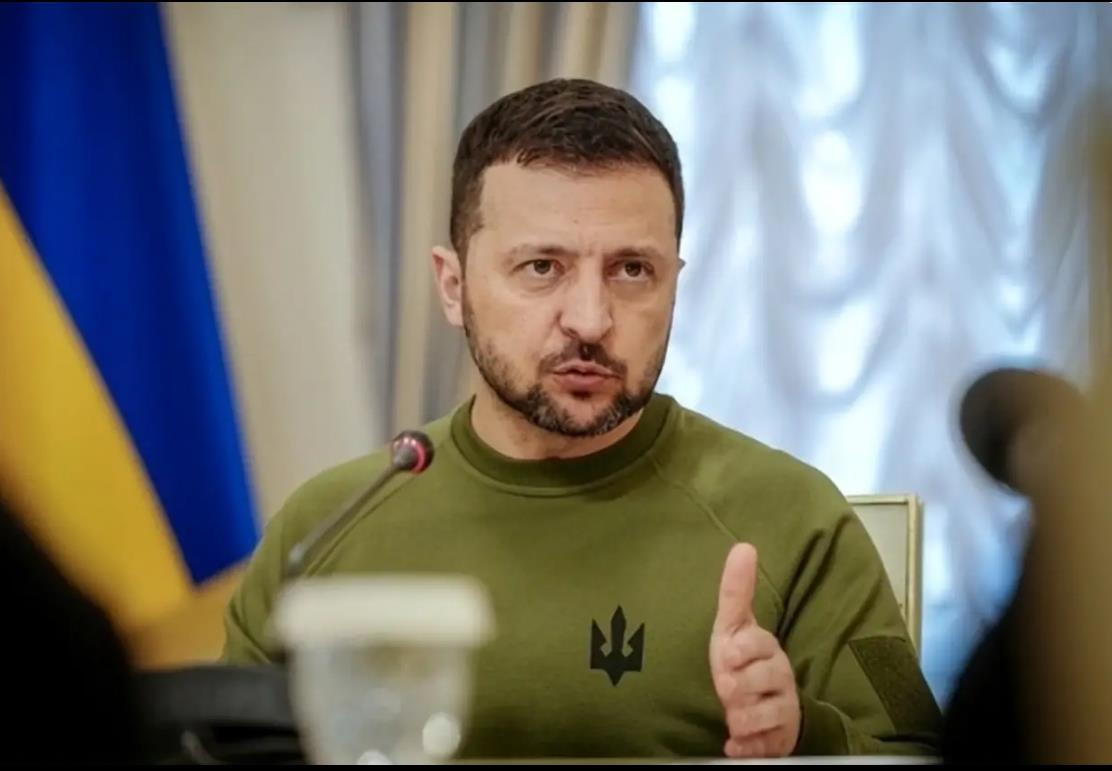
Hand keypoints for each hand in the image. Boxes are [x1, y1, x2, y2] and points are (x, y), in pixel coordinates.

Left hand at [710, 543, 800, 757]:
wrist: (764, 705)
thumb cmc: (743, 660)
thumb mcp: (733, 626)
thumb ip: (736, 591)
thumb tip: (744, 546)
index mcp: (765, 648)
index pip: (759, 643)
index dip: (742, 649)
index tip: (726, 655)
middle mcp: (779, 676)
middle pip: (768, 677)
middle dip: (742, 684)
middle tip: (724, 687)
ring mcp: (781, 708)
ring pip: (770, 712)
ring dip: (747, 717)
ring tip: (732, 719)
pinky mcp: (778, 737)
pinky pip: (767, 745)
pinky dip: (750, 748)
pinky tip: (734, 748)